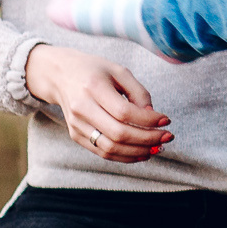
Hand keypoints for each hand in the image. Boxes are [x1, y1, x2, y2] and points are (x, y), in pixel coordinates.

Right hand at [24, 44, 172, 162]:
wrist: (59, 75)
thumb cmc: (93, 70)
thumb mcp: (119, 71)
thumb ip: (138, 92)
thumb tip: (153, 117)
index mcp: (93, 87)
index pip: (124, 112)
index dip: (148, 120)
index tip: (166, 120)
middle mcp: (82, 108)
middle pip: (118, 134)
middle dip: (148, 139)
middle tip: (167, 137)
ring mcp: (77, 125)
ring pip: (111, 148)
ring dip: (138, 152)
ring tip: (157, 147)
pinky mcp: (76, 135)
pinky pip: (103, 153)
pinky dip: (125, 157)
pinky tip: (141, 152)